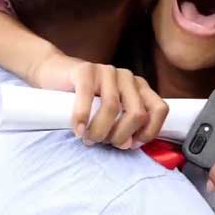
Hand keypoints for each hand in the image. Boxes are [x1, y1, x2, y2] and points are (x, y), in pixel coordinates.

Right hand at [27, 49, 168, 149]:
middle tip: (104, 142)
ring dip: (99, 131)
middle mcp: (127, 77)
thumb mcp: (110, 112)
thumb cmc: (86, 100)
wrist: (54, 74)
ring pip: (112, 107)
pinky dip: (82, 118)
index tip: (131, 144)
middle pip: (137, 113)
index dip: (149, 132)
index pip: (160, 109)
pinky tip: (78, 129)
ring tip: (88, 139)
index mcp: (139, 87)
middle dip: (120, 136)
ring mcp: (107, 71)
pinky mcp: (85, 70)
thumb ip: (123, 126)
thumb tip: (127, 144)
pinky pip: (87, 96)